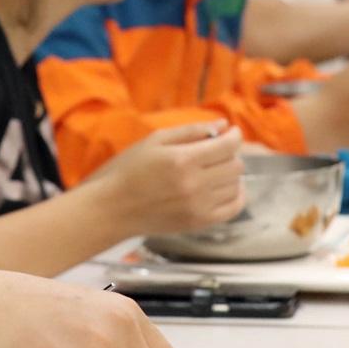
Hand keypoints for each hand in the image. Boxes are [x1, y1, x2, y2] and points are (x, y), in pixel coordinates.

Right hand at [88, 122, 245, 235]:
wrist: (112, 208)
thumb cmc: (128, 169)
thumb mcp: (155, 140)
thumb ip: (191, 131)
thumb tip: (223, 124)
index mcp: (183, 160)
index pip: (228, 146)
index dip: (234, 135)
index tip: (232, 131)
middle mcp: (195, 185)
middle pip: (235, 165)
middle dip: (230, 154)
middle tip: (216, 150)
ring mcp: (198, 207)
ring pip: (236, 185)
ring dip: (230, 174)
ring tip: (214, 169)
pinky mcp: (198, 223)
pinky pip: (233, 208)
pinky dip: (235, 195)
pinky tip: (223, 187)